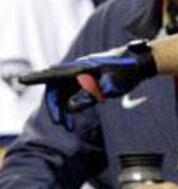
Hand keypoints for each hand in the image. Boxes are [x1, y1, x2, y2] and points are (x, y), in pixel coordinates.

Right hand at [19, 40, 156, 129]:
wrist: (142, 62)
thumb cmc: (129, 71)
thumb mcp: (112, 87)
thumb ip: (91, 96)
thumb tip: (71, 107)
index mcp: (83, 66)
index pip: (55, 73)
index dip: (38, 78)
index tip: (23, 81)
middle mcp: (80, 68)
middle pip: (57, 86)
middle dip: (55, 106)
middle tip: (61, 124)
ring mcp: (84, 74)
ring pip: (64, 92)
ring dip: (63, 108)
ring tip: (67, 126)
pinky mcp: (89, 79)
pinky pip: (73, 93)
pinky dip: (71, 105)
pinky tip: (73, 119)